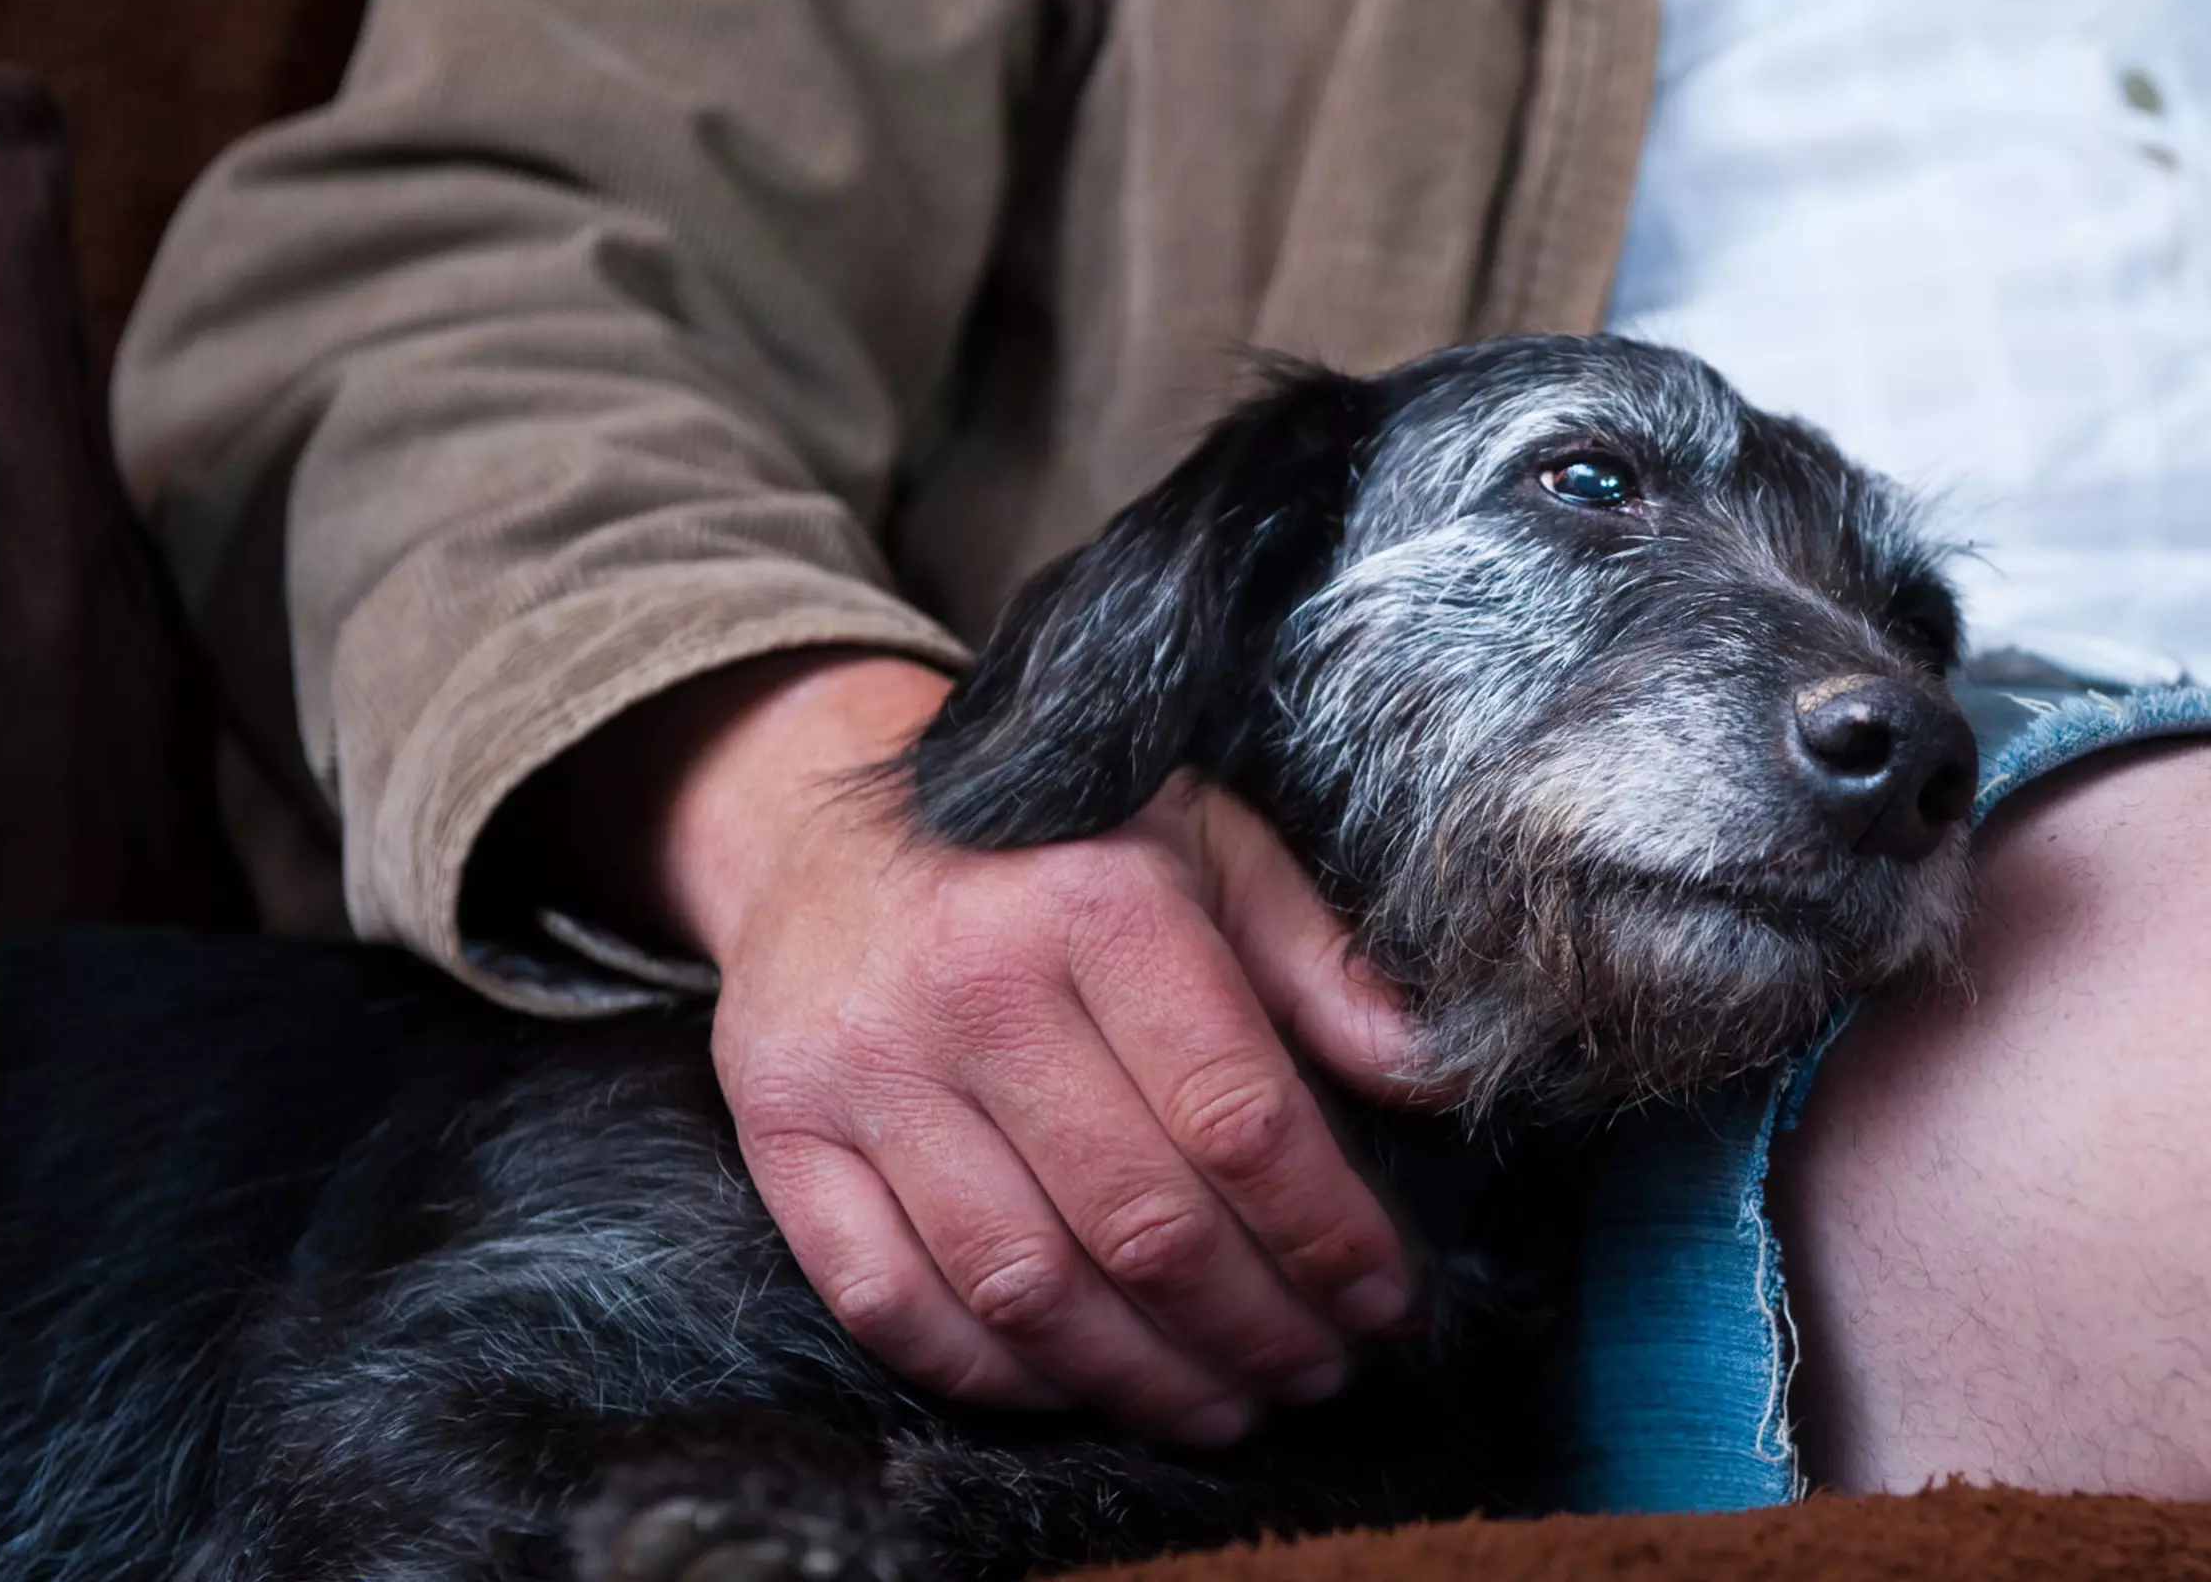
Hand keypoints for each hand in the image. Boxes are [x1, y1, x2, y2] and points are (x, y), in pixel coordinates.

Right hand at [600, 654, 1430, 1442]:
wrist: (826, 806)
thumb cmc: (1058, 838)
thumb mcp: (1208, 846)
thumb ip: (1319, 962)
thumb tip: (1430, 1077)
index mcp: (1098, 904)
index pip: (1239, 1119)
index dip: (1327, 1234)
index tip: (1385, 1296)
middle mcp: (973, 985)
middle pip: (1143, 1221)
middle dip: (1254, 1327)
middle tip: (1319, 1368)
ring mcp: (864, 1066)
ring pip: (1024, 1284)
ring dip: (1142, 1376)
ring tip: (1224, 1403)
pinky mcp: (780, 1129)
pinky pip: (890, 1299)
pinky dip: (992, 1373)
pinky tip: (1076, 1385)